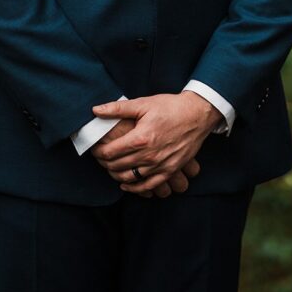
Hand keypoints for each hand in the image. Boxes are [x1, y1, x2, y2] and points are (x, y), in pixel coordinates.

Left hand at [92, 92, 222, 194]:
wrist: (197, 114)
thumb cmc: (170, 107)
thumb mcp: (143, 103)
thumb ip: (118, 108)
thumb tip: (96, 110)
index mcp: (140, 138)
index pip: (110, 152)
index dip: (98, 151)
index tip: (94, 148)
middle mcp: (149, 155)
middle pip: (117, 166)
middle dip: (104, 163)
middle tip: (99, 157)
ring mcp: (160, 165)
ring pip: (130, 178)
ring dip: (115, 175)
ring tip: (109, 167)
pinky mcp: (170, 170)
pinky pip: (148, 186)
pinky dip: (134, 188)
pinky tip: (126, 184)